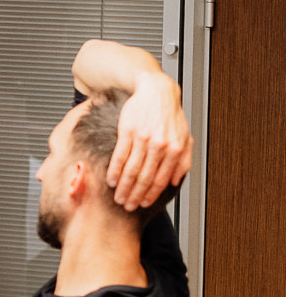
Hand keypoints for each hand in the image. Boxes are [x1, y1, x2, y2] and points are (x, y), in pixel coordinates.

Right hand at [108, 75, 190, 210]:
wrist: (157, 92)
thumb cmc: (169, 115)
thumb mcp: (184, 137)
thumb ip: (183, 160)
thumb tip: (175, 181)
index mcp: (176, 150)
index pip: (161, 179)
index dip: (150, 194)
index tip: (142, 204)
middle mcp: (160, 146)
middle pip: (145, 177)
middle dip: (135, 195)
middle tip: (127, 205)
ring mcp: (143, 139)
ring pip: (132, 169)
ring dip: (124, 186)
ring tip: (118, 196)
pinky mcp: (128, 132)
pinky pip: (120, 156)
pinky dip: (115, 170)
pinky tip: (111, 179)